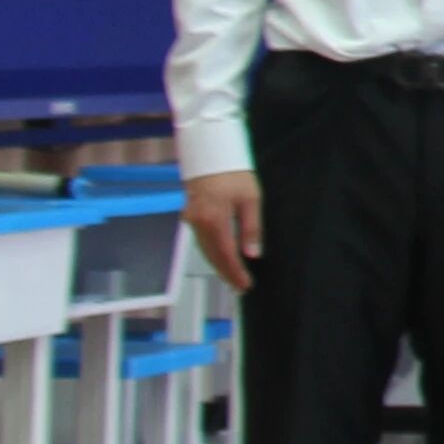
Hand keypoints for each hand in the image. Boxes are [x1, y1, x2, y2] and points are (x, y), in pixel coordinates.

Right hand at [184, 169, 262, 296]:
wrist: (210, 156)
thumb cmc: (234, 175)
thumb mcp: (251, 199)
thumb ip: (251, 228)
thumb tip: (252, 254)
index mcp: (214, 220)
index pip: (226, 254)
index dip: (236, 272)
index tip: (246, 285)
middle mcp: (198, 224)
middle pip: (213, 256)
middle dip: (227, 273)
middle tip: (241, 286)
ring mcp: (191, 221)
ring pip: (205, 251)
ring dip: (219, 265)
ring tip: (234, 277)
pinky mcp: (191, 218)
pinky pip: (202, 242)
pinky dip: (212, 253)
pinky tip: (222, 259)